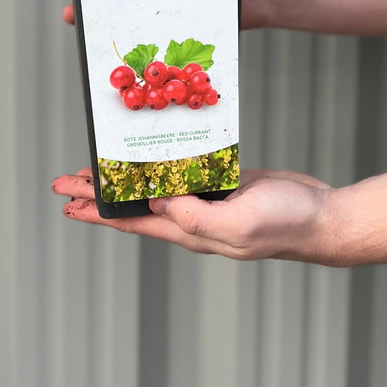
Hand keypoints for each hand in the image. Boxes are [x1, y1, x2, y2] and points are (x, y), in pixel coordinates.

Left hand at [50, 166, 337, 262]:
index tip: (66, 202)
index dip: (97, 213)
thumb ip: (194, 216)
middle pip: (134, 206)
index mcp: (189, 231)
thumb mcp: (237, 223)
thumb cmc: (284, 224)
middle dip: (98, 194)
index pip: (132, 222)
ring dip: (125, 178)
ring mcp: (207, 200)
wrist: (321, 216)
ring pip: (154, 187)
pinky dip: (160, 163)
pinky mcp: (224, 182)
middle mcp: (191, 218)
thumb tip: (153, 203)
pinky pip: (182, 172)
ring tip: (97, 168)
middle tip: (65, 181)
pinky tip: (150, 154)